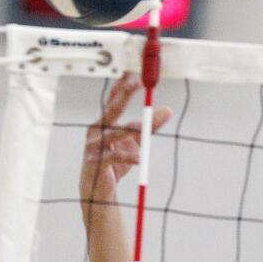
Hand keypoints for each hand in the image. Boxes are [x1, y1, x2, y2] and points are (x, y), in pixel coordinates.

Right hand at [79, 72, 171, 204]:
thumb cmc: (116, 162)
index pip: (114, 99)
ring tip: (145, 128)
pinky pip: (113, 157)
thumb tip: (168, 109)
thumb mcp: (136, 142)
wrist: (100, 190)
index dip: (123, 85)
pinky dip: (127, 157)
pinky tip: (140, 159)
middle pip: (112, 109)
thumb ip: (150, 127)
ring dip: (131, 129)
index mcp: (105, 122)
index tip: (133, 71)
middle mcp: (97, 130)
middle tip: (136, 82)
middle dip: (124, 94)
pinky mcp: (95, 162)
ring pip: (113, 133)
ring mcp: (94, 145)